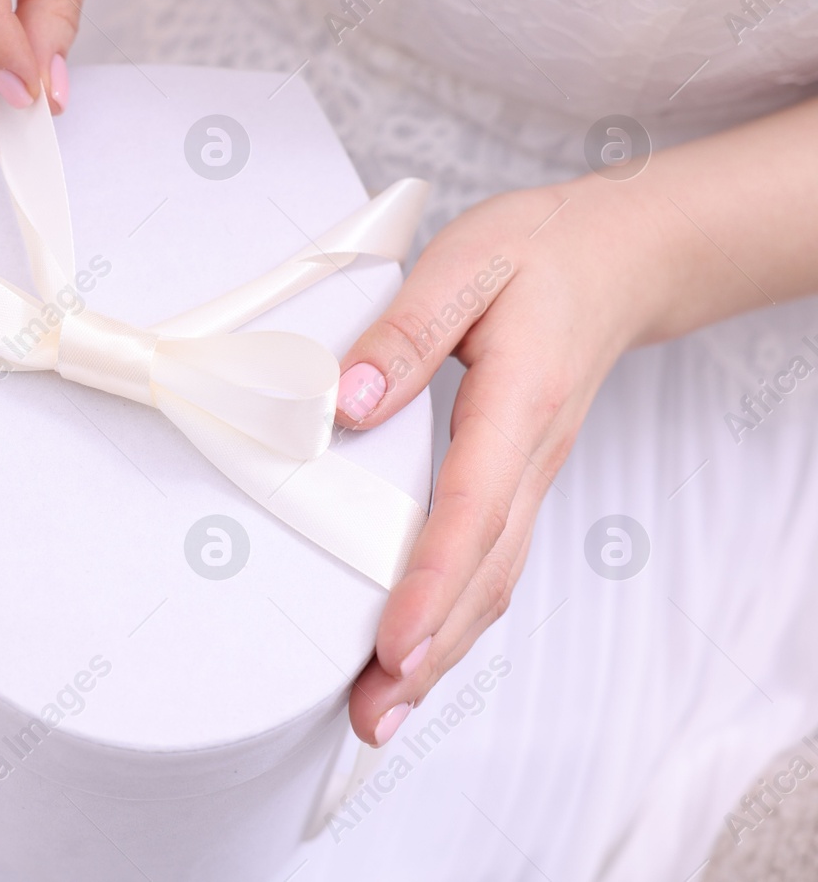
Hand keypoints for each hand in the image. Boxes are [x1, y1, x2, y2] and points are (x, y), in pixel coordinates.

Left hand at [334, 173, 676, 745]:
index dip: (429, 580)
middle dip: (430, 651)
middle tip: (372, 713)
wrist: (619, 257)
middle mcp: (531, 456)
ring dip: (442, 651)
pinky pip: (492, 564)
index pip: (472, 508)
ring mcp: (532, 476)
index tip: (390, 642)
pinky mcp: (520, 482)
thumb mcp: (464, 263)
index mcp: (518, 402)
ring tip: (383, 709)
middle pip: (485, 575)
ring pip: (492, 582)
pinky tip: (420, 650)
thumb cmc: (540, 253)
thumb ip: (404, 331)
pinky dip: (456, 618)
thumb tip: (347, 399)